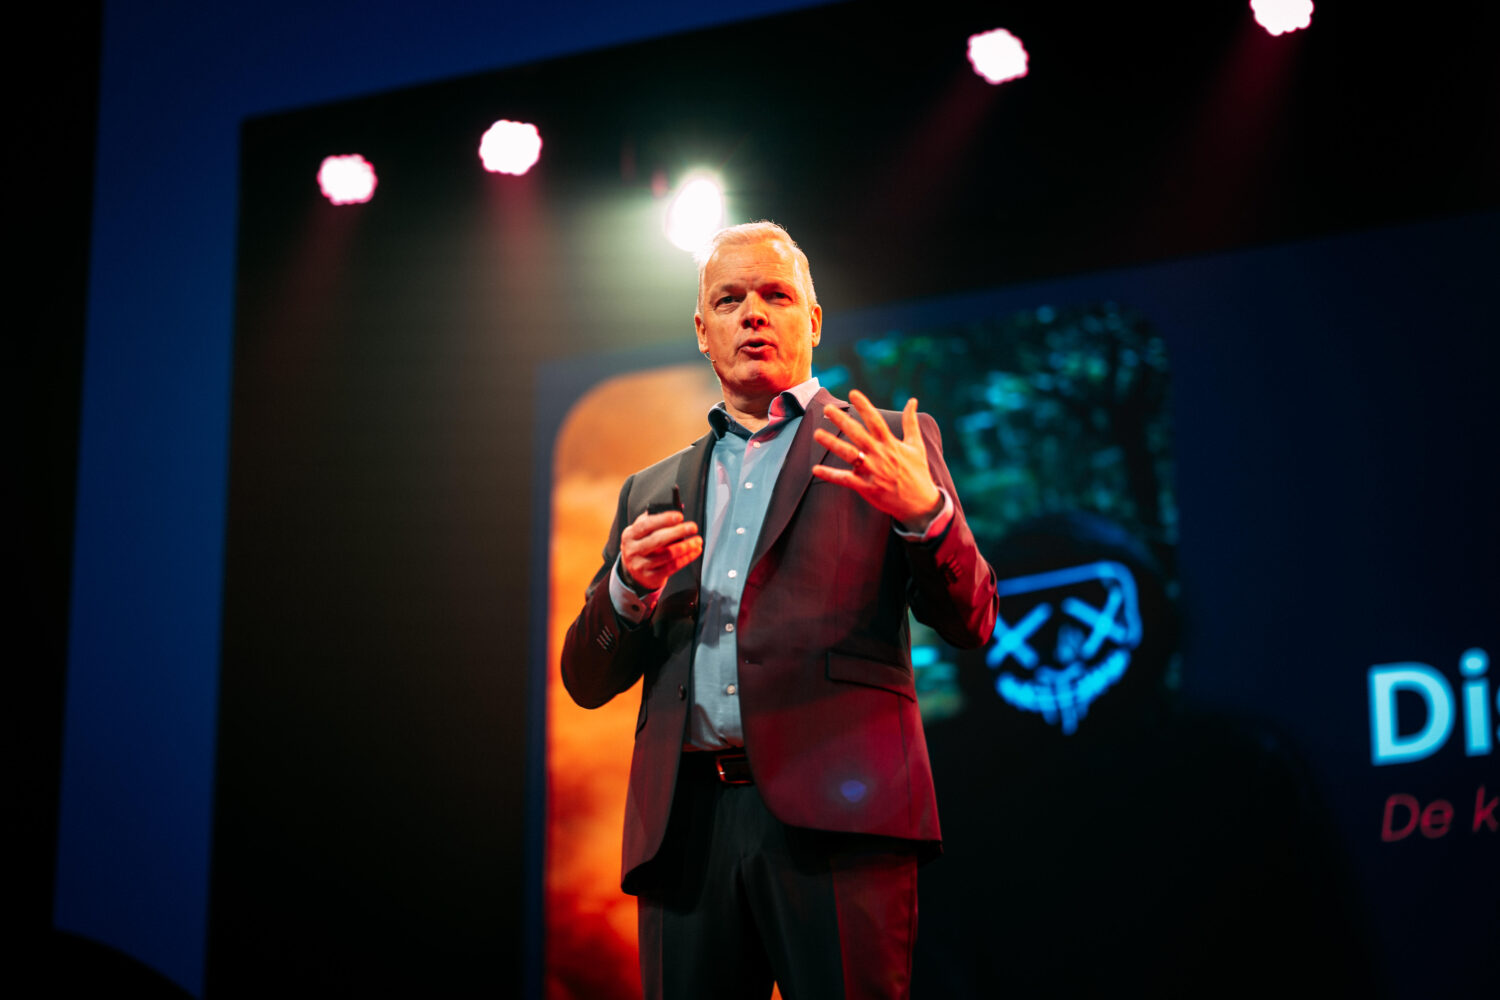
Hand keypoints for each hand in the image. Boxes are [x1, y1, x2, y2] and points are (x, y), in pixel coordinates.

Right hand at [619, 510, 702, 591]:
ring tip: (697, 540)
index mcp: (629, 535)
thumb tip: (675, 509)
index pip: (646, 525)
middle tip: (693, 527)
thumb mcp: (640, 532)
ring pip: (668, 555)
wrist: (634, 573)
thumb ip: (653, 519)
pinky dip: (687, 558)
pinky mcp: (652, 577)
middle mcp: (633, 550)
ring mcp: (641, 565)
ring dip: (686, 546)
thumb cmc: (642, 546)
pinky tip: (694, 551)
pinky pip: (673, 566)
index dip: (664, 519)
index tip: (679, 516)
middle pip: (657, 540)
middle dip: (678, 532)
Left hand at [812, 390, 941, 526]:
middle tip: (827, 409)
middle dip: (842, 421)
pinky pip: (845, 480)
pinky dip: (830, 475)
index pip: (876, 421)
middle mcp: (881, 455)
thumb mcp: (917, 445)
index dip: (864, 406)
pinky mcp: (867, 488)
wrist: (920, 504)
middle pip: (858, 434)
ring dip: (833, 443)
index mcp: (891, 443)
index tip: (853, 393)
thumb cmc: (918, 472)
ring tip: (817, 434)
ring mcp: (873, 471)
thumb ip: (911, 422)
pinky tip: (815, 469)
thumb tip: (912, 400)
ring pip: (849, 454)